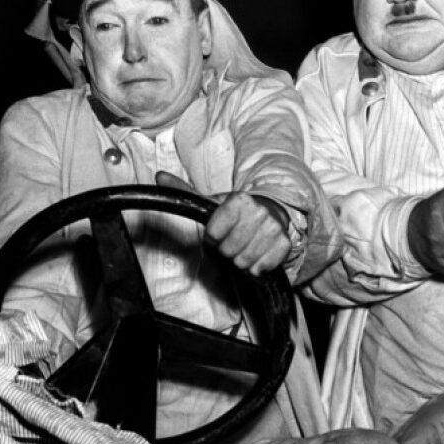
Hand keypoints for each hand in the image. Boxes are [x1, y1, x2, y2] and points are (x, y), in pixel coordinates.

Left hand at [156, 172, 290, 275]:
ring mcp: (273, 229)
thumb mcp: (213, 202)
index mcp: (240, 200)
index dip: (212, 236)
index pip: (213, 234)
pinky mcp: (284, 245)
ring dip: (241, 259)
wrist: (272, 213)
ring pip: (243, 262)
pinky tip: (258, 254)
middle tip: (233, 240)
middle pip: (227, 251)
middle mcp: (259, 212)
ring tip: (245, 247)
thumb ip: (185, 192)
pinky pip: (260, 268)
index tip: (219, 231)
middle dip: (227, 250)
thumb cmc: (238, 212)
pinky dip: (256, 267)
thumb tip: (159, 176)